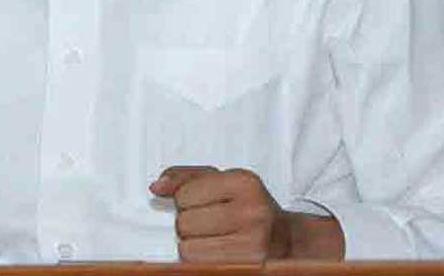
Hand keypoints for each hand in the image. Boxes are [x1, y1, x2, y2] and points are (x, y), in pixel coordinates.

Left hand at [149, 166, 289, 261]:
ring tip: (213, 239)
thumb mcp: (223, 181)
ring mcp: (252, 243)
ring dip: (193, 246)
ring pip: (188, 249)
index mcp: (243, 183)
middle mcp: (251, 211)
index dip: (185, 201)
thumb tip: (157, 187)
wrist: (286, 239)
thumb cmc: (250, 208)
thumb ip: (186, 178)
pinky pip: (198, 266)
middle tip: (210, 224)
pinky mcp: (246, 266)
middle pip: (184, 223)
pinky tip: (216, 253)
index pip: (184, 194)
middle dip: (189, 225)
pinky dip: (201, 261)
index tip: (203, 203)